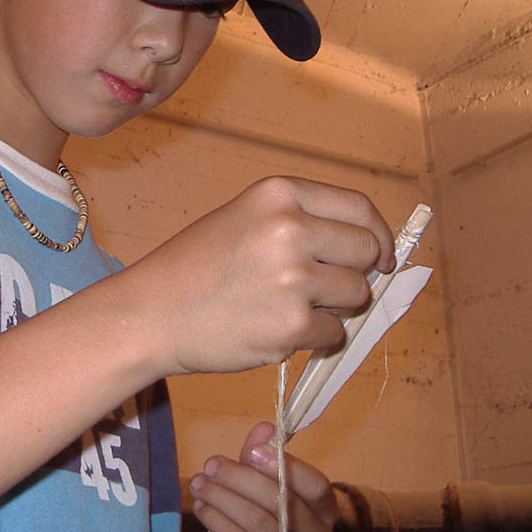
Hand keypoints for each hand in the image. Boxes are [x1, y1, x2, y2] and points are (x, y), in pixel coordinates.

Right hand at [130, 176, 394, 375]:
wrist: (151, 313)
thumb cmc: (194, 266)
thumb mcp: (243, 218)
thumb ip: (300, 222)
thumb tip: (370, 249)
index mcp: (278, 194)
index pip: (359, 209)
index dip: (377, 235)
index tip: (380, 256)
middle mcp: (290, 228)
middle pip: (366, 252)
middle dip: (352, 273)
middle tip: (316, 287)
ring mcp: (294, 278)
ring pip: (356, 295)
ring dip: (333, 308)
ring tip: (286, 307)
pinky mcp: (292, 325)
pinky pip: (333, 333)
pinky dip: (312, 338)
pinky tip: (272, 328)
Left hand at [190, 422, 338, 531]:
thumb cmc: (278, 508)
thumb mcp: (276, 482)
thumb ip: (268, 455)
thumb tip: (265, 428)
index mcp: (323, 508)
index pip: (315, 486)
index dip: (285, 466)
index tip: (253, 451)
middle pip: (280, 502)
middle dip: (240, 479)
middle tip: (212, 464)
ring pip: (256, 521)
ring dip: (221, 498)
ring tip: (200, 483)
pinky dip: (216, 519)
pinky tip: (203, 505)